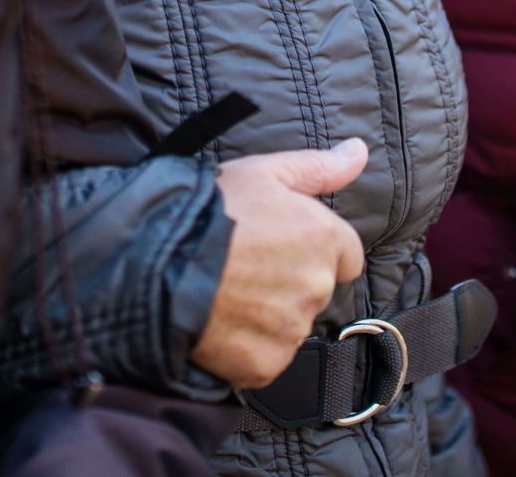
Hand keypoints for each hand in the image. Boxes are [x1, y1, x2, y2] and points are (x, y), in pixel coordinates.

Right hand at [191, 139, 369, 388]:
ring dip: (267, 314)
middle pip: (314, 289)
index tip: (281, 246)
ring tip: (226, 292)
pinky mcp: (266, 365)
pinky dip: (247, 345)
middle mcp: (316, 285)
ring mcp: (291, 330)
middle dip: (288, 280)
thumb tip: (359, 151)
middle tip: (244, 266)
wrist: (156, 263)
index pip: (347, 256)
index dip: (314, 249)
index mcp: (322, 237)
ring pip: (289, 324)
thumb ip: (318, 167)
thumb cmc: (207, 210)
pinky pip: (265, 356)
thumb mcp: (262, 172)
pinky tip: (219, 322)